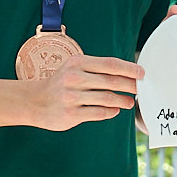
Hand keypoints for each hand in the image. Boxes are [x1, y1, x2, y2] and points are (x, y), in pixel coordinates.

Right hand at [23, 55, 142, 131]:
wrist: (34, 101)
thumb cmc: (60, 83)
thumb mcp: (74, 68)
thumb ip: (96, 69)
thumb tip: (126, 74)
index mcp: (77, 63)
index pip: (110, 64)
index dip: (129, 68)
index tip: (142, 73)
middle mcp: (74, 78)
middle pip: (111, 81)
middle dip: (130, 85)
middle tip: (139, 89)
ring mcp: (72, 96)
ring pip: (107, 98)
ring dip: (122, 101)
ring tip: (129, 102)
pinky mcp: (71, 113)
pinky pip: (98, 113)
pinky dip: (110, 112)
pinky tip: (114, 111)